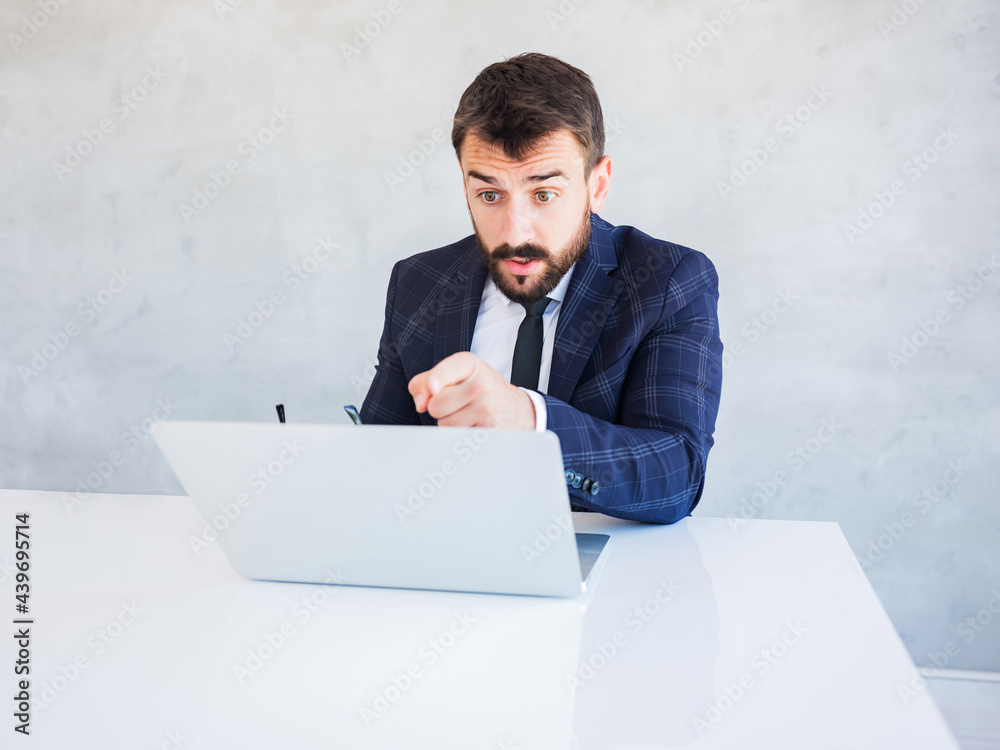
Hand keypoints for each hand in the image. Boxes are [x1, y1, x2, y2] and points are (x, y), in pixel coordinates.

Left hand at [408, 352, 535, 428]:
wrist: (514, 408)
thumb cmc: (478, 389)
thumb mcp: (454, 376)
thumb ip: (425, 382)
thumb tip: (420, 404)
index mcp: (469, 364)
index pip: (448, 370)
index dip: (436, 379)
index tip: (432, 387)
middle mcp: (480, 383)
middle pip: (435, 404)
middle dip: (438, 407)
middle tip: (456, 402)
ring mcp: (487, 407)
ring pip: (444, 424)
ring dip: (449, 422)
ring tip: (467, 413)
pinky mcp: (489, 429)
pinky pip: (456, 436)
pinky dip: (459, 434)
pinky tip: (473, 424)